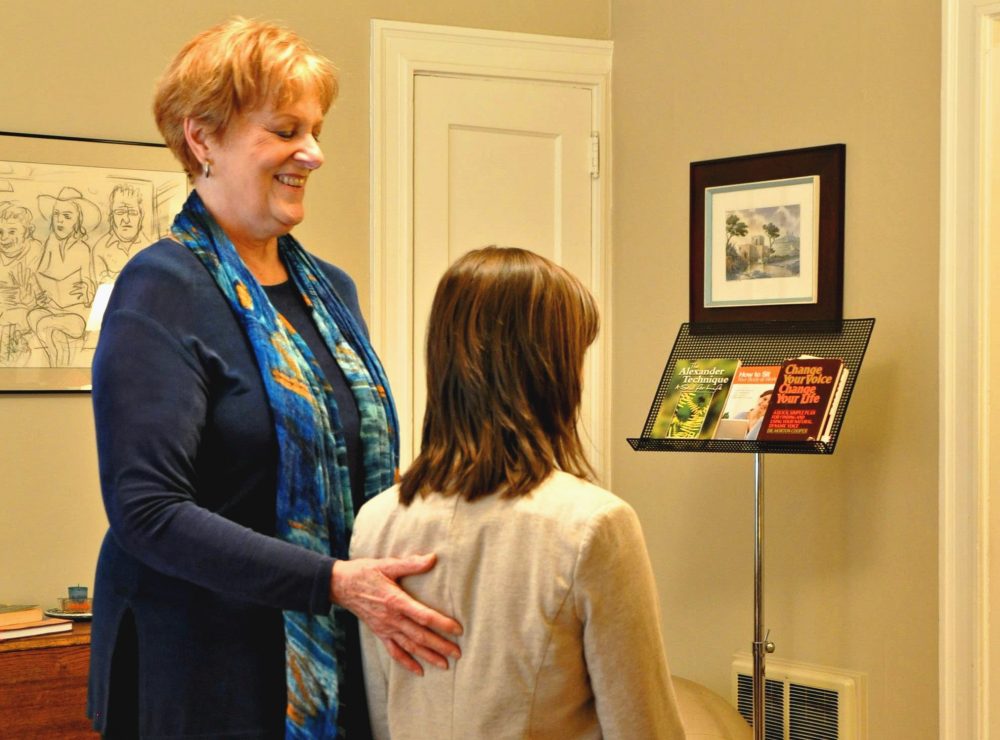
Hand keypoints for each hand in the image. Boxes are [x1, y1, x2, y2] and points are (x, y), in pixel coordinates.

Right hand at [332, 555, 461, 675]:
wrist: (341, 585)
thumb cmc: (365, 572)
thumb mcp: (387, 564)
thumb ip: (411, 563)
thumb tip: (432, 558)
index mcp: (396, 601)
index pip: (424, 616)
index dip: (442, 624)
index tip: (458, 630)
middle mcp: (392, 618)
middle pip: (420, 636)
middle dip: (440, 646)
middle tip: (458, 654)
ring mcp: (385, 628)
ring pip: (410, 646)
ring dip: (427, 656)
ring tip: (444, 665)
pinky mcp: (379, 633)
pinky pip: (394, 652)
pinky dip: (406, 662)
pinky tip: (419, 671)